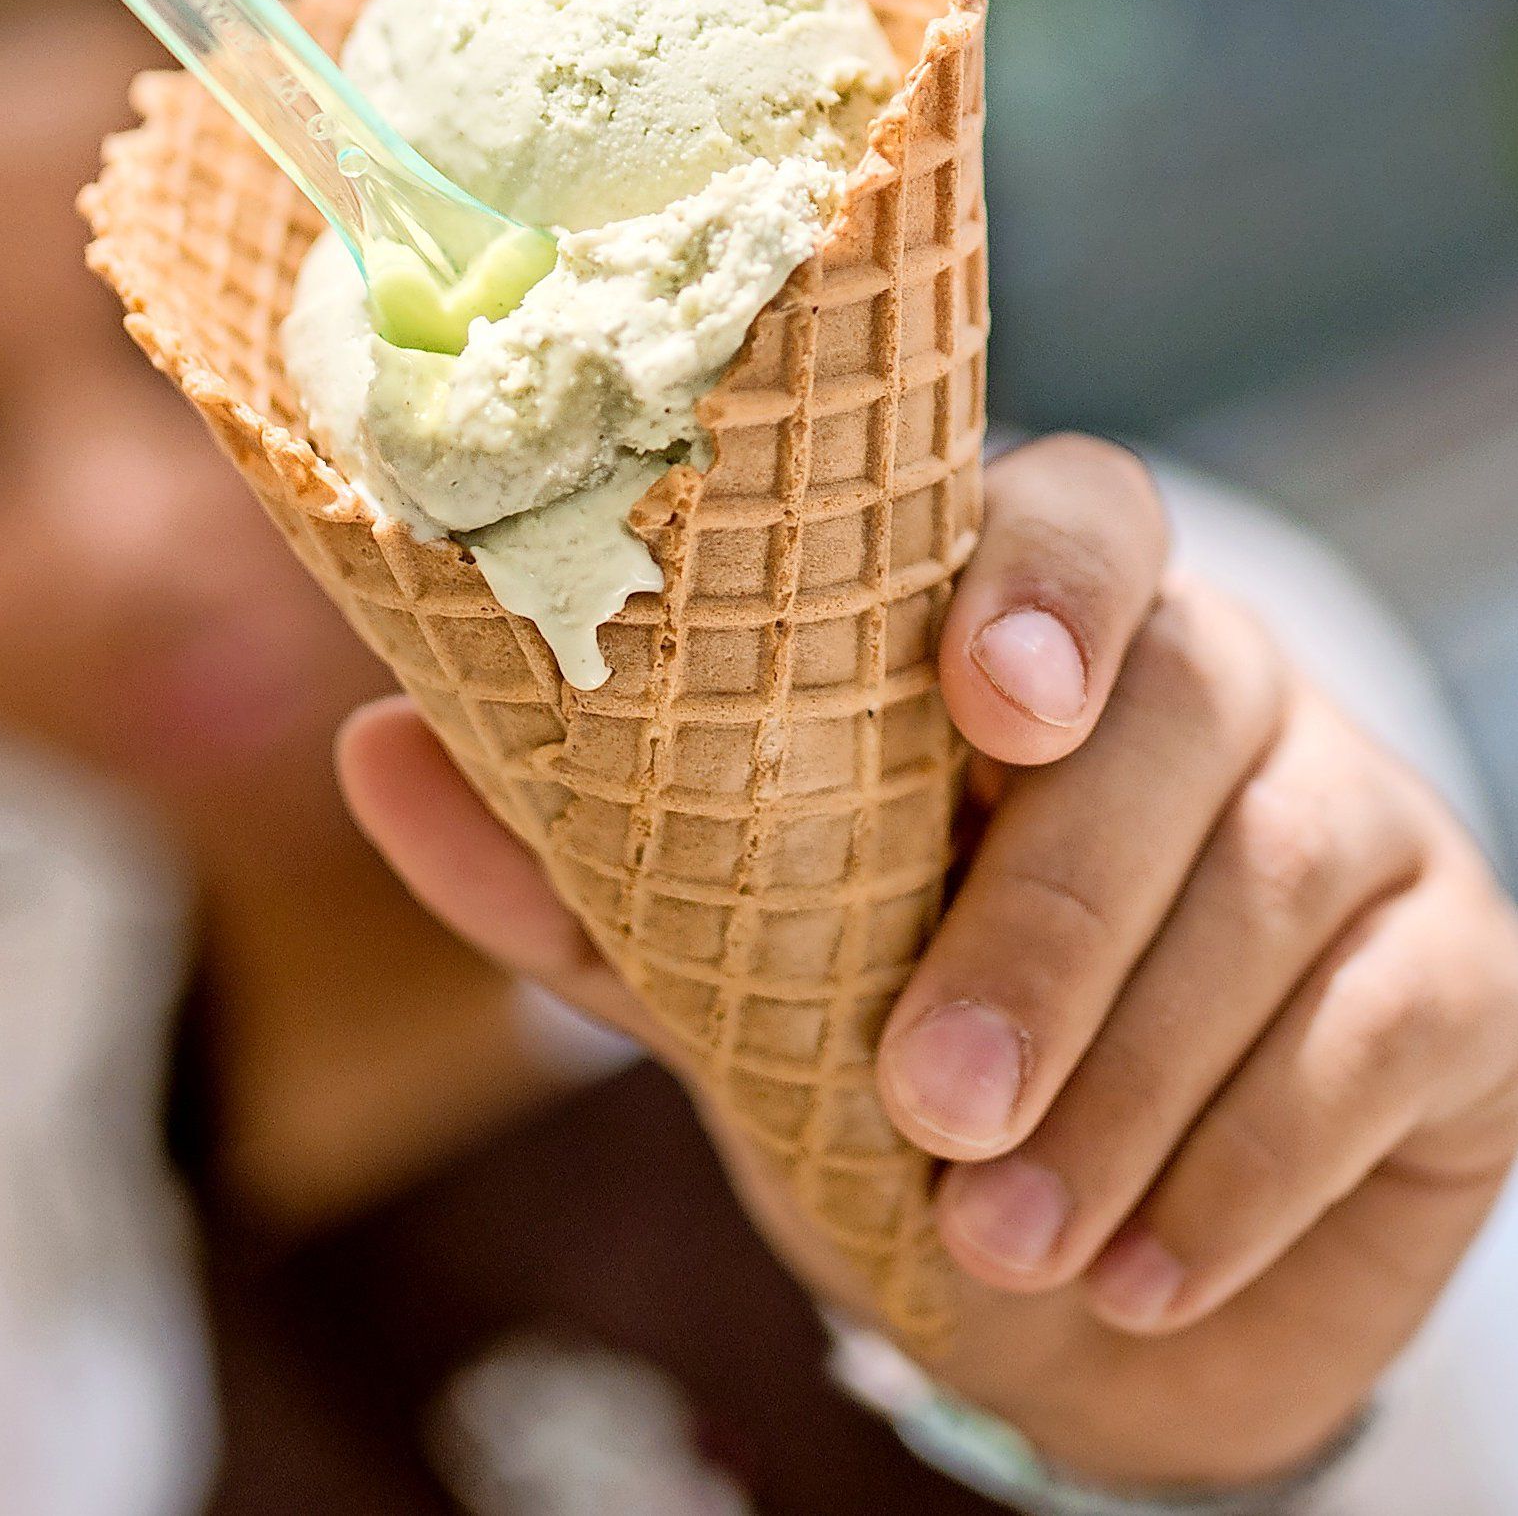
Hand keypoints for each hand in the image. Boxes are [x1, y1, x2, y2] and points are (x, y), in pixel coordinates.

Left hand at [337, 434, 1517, 1492]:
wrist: (1087, 1227)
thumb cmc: (896, 1036)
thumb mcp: (733, 955)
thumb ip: (584, 863)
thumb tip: (380, 744)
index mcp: (1033, 635)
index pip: (1079, 518)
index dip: (1043, 583)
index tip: (983, 706)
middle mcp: (1215, 683)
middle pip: (1178, 715)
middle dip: (1053, 914)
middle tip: (932, 1095)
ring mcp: (1354, 812)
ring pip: (1273, 889)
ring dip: (1129, 1078)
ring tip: (1004, 1236)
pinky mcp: (1455, 970)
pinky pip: (1378, 1044)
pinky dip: (1246, 1171)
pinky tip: (1138, 1271)